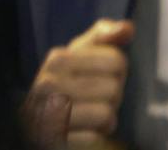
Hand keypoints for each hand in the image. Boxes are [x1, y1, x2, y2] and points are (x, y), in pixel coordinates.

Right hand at [19, 18, 132, 147]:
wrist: (40, 122)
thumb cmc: (69, 82)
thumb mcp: (82, 52)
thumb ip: (104, 36)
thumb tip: (127, 28)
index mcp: (56, 59)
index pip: (117, 61)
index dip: (116, 72)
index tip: (98, 77)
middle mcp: (46, 86)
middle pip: (113, 88)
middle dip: (111, 97)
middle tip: (93, 100)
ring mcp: (45, 115)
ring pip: (105, 114)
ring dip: (104, 119)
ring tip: (88, 116)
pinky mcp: (52, 141)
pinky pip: (93, 138)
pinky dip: (95, 137)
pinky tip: (82, 132)